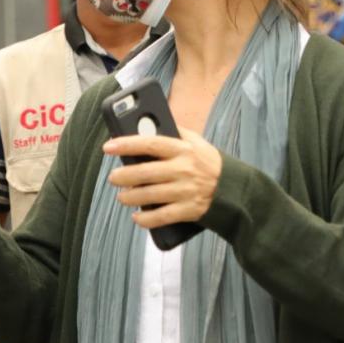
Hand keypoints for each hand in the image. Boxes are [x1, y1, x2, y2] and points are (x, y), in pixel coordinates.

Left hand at [104, 130, 221, 230]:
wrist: (234, 189)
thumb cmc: (209, 163)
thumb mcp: (196, 142)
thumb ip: (175, 132)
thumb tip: (148, 123)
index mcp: (183, 150)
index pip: (150, 144)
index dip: (127, 145)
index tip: (108, 147)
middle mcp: (183, 170)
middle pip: (146, 172)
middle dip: (124, 176)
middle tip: (113, 178)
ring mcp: (186, 191)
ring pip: (150, 196)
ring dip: (131, 198)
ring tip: (122, 197)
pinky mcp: (189, 210)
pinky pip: (162, 217)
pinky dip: (146, 219)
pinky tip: (137, 217)